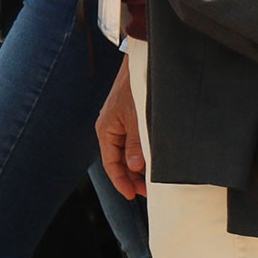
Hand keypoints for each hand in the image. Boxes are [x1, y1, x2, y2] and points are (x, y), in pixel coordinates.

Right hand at [95, 63, 145, 199]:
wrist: (140, 60)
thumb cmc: (136, 86)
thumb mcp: (136, 117)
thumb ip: (136, 143)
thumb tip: (135, 167)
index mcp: (106, 130)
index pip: (111, 164)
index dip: (122, 182)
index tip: (134, 196)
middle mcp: (110, 128)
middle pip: (118, 161)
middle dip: (131, 177)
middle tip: (148, 191)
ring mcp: (119, 122)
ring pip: (126, 151)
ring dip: (137, 166)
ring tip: (152, 178)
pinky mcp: (128, 117)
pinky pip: (132, 141)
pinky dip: (140, 152)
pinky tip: (152, 158)